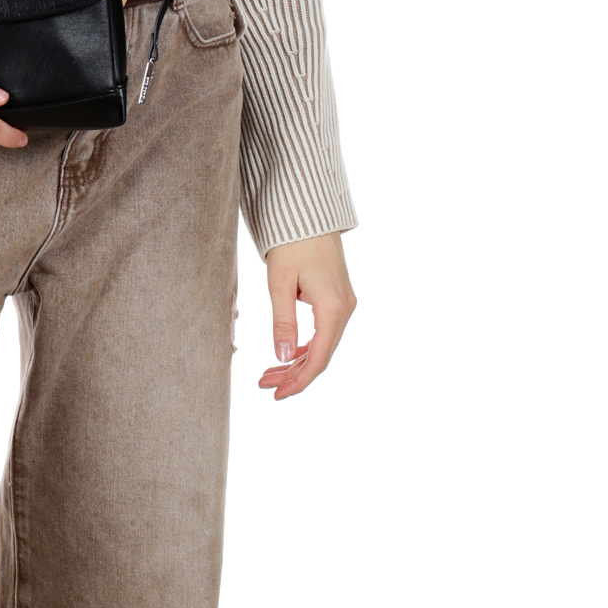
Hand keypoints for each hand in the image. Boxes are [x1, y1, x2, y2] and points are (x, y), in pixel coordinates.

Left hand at [257, 232, 355, 399]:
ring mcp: (343, 303)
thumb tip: (281, 356)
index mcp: (333, 308)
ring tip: (268, 373)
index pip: (318, 358)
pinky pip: (322, 330)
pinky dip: (303, 344)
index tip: (277, 395)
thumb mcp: (279, 282)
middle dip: (292, 374)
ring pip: (321, 344)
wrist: (306, 213)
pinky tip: (285, 352)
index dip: (298, 381)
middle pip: (320, 355)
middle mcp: (344, 309)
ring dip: (296, 361)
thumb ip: (282, 321)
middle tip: (263, 384)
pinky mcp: (336, 297)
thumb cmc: (291, 242)